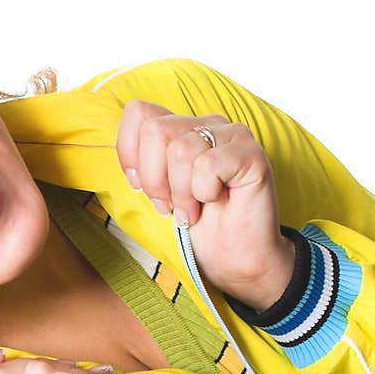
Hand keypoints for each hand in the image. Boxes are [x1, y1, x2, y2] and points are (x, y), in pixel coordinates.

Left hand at [116, 101, 295, 311]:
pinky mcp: (251, 154)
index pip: (139, 113)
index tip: (140, 187)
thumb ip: (141, 164)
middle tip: (169, 206)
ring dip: (181, 193)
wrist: (234, 260)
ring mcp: (233, 135)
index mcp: (182, 128)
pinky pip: (208, 165)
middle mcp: (208, 124)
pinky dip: (204, 192)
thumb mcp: (156, 192)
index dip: (129, 153)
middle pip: (156, 131)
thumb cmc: (196, 228)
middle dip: (154, 179)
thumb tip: (123, 158)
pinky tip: (216, 201)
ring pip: (181, 150)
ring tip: (192, 210)